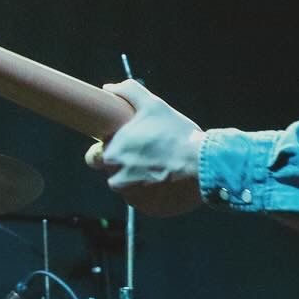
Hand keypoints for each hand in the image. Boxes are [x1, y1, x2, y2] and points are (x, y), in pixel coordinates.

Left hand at [86, 78, 204, 215]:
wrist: (203, 163)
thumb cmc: (175, 132)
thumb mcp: (152, 104)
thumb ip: (127, 92)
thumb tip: (109, 88)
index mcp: (111, 155)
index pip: (95, 157)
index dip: (108, 150)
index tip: (123, 146)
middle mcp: (117, 180)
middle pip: (113, 174)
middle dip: (125, 166)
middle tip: (147, 155)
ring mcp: (133, 198)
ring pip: (129, 189)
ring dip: (139, 181)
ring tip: (161, 167)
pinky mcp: (150, 210)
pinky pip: (146, 202)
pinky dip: (154, 194)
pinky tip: (168, 180)